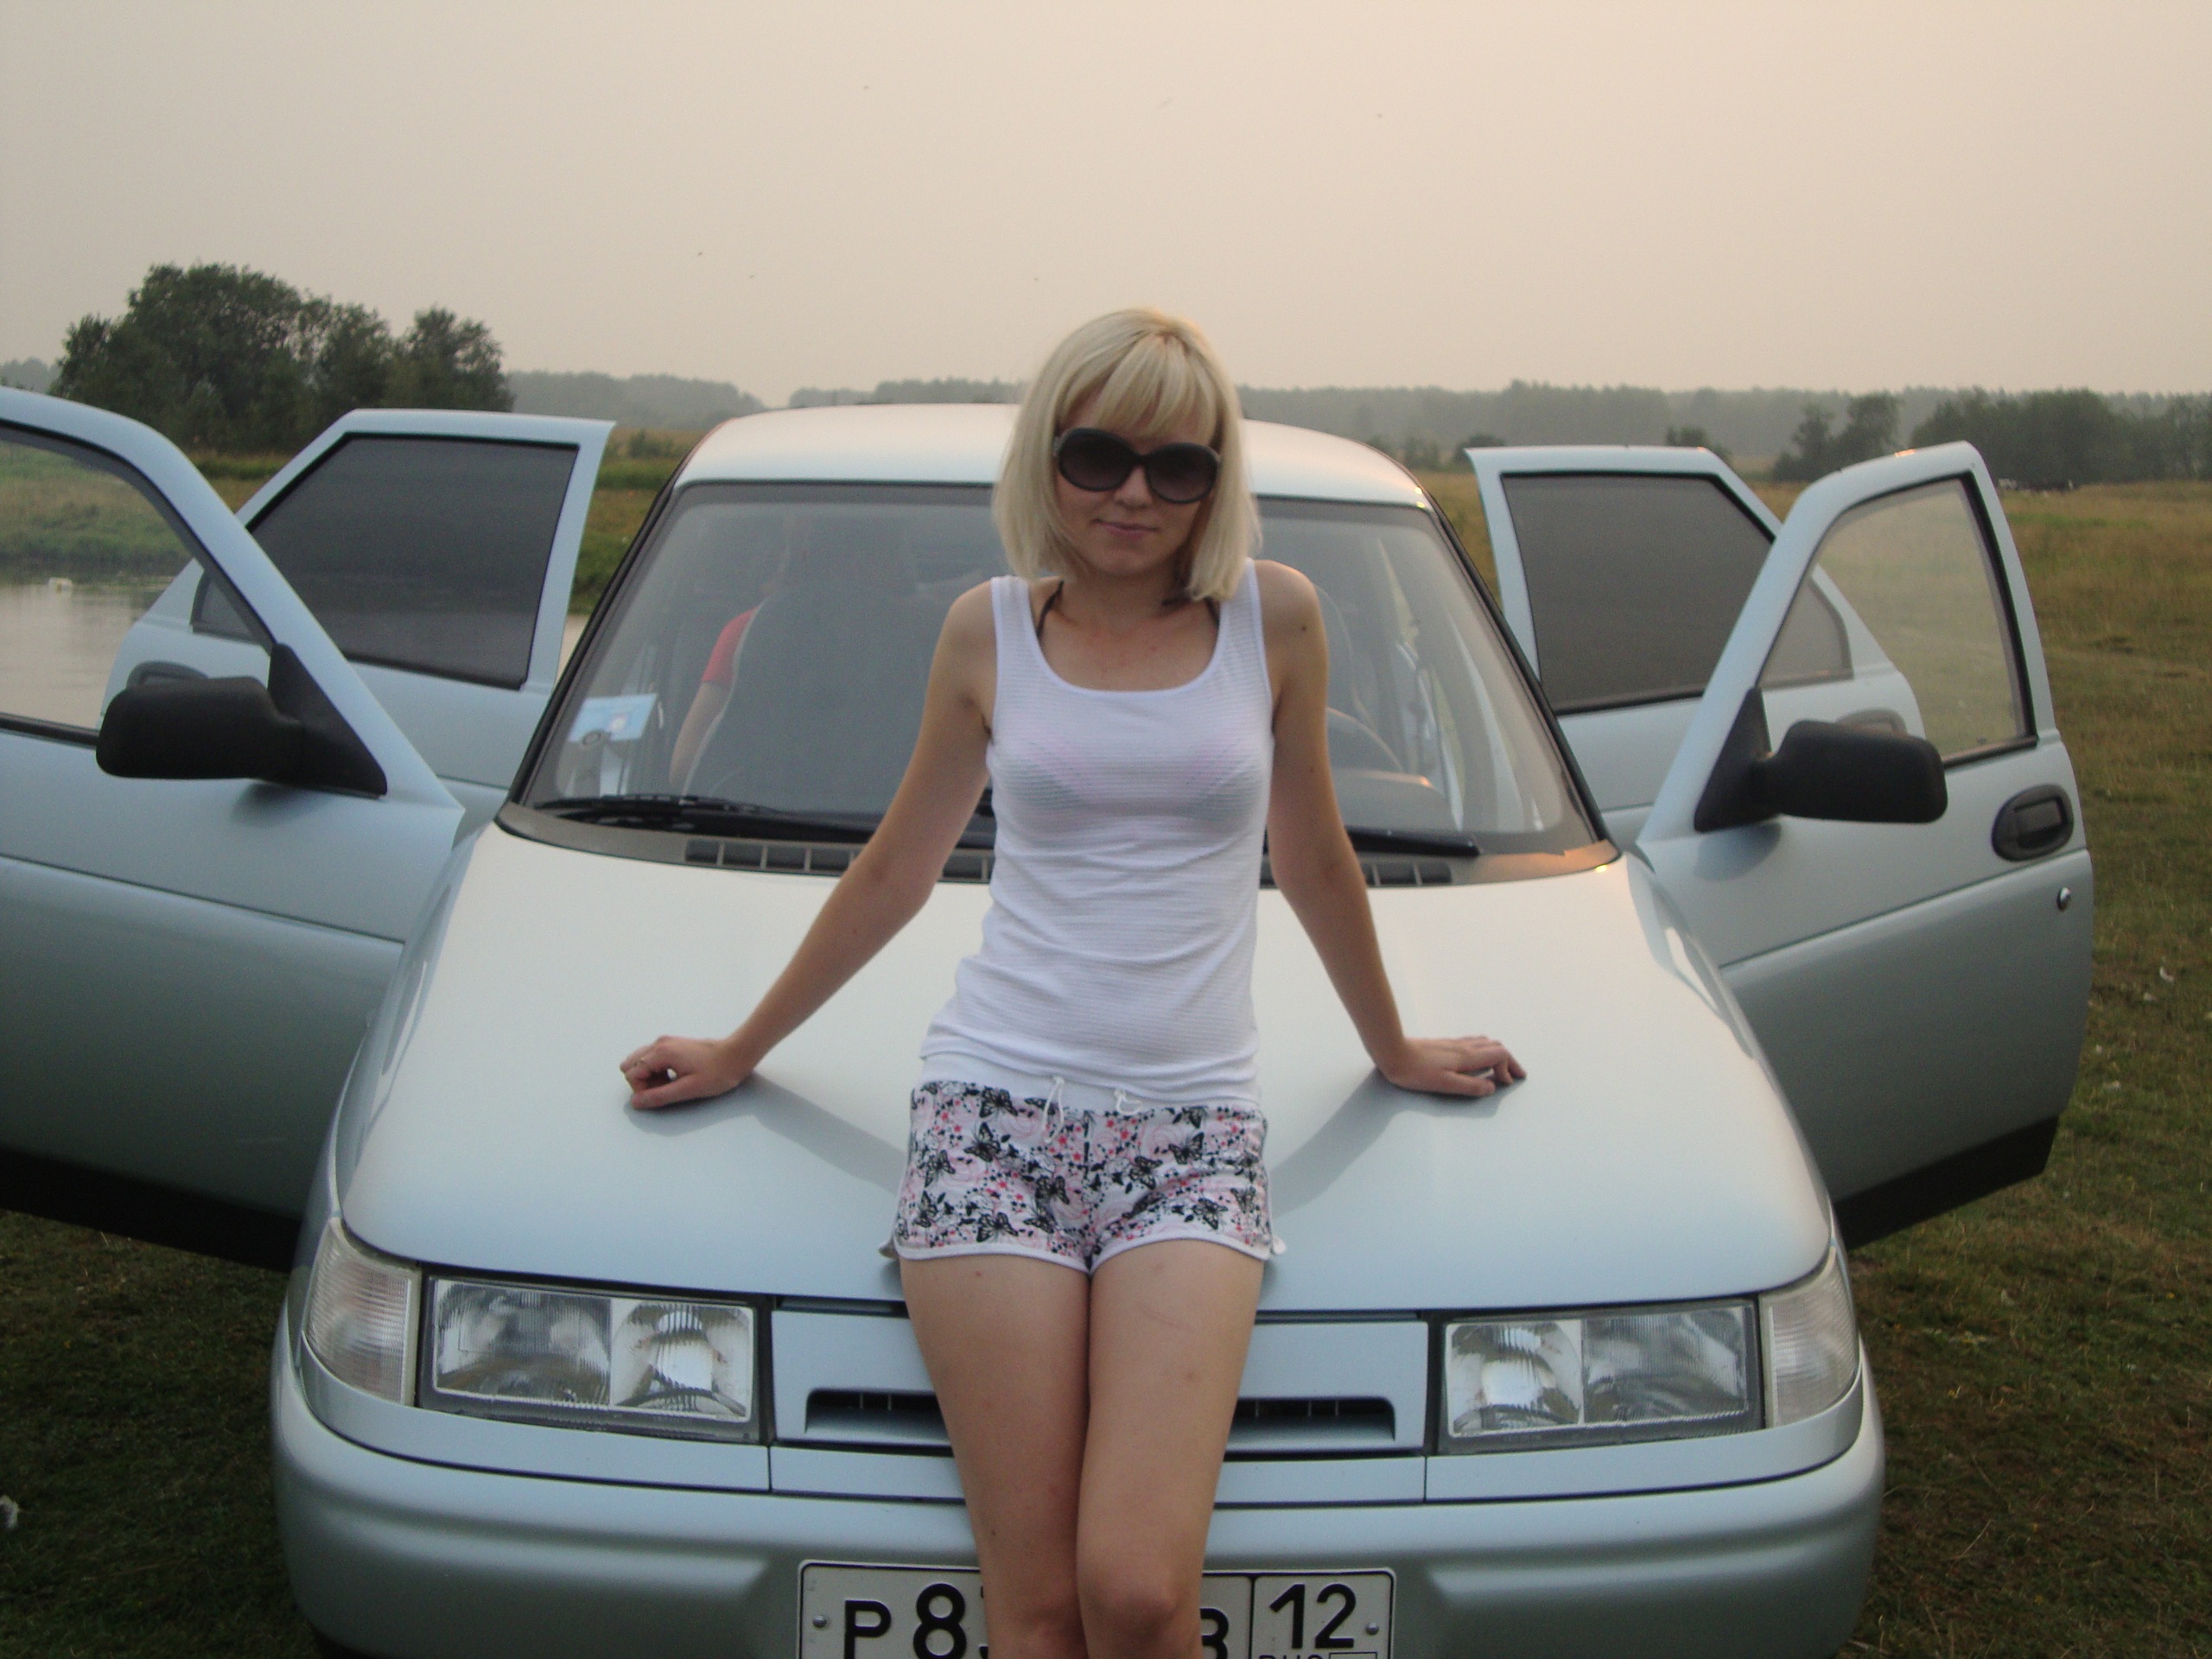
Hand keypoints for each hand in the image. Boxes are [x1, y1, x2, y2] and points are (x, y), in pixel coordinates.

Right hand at [620, 1035, 753, 1109]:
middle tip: (665, 1088)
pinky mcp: (673, 1045)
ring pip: (641, 1062)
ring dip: (650, 1076)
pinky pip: (653, 1059)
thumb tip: (635, 1103)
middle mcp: (660, 1043)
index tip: (661, 1096)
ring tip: (671, 1083)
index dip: (641, 1090)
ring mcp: (666, 1042)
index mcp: (661, 1052)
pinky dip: (657, 1070)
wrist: (737, 1055)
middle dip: (643, 1082)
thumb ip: (659, 1096)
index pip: (632, 1073)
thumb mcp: (688, 1089)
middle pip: (632, 1065)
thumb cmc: (717, 1072)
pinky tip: (674, 1077)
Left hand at [1378, 1035, 1525, 1098]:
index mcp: (1467, 1056)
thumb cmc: (1416, 1072)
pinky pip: (1473, 1042)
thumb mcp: (1445, 1084)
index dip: (1508, 1068)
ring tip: (1501, 1066)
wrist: (1392, 1052)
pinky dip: (1484, 1050)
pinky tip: (1477, 1058)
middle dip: (1509, 1060)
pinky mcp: (1444, 1044)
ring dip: (1498, 1054)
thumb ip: (1471, 1086)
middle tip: (1516, 1074)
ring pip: (1485, 1042)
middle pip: (1496, 1047)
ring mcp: (1454, 1043)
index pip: (1500, 1054)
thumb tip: (1492, 1088)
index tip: (1507, 1083)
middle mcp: (1464, 1046)